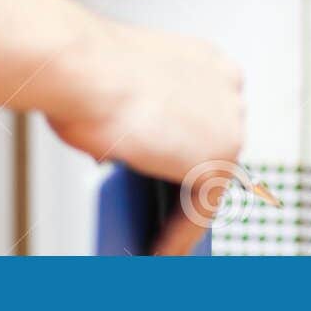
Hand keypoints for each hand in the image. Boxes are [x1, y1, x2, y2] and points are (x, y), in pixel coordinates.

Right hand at [48, 20, 244, 254]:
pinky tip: (156, 250)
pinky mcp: (221, 156)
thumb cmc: (83, 71)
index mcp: (204, 60)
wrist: (80, 69)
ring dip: (182, 216)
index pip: (205, 115)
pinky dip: (179, 234)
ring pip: (210, 182)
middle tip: (165, 218)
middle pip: (212, 149)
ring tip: (157, 242)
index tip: (175, 180)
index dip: (187, 151)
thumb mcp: (116, 92)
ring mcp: (230, 120)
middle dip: (188, 186)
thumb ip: (136, 120)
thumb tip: (130, 155)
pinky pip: (202, 209)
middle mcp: (226, 84)